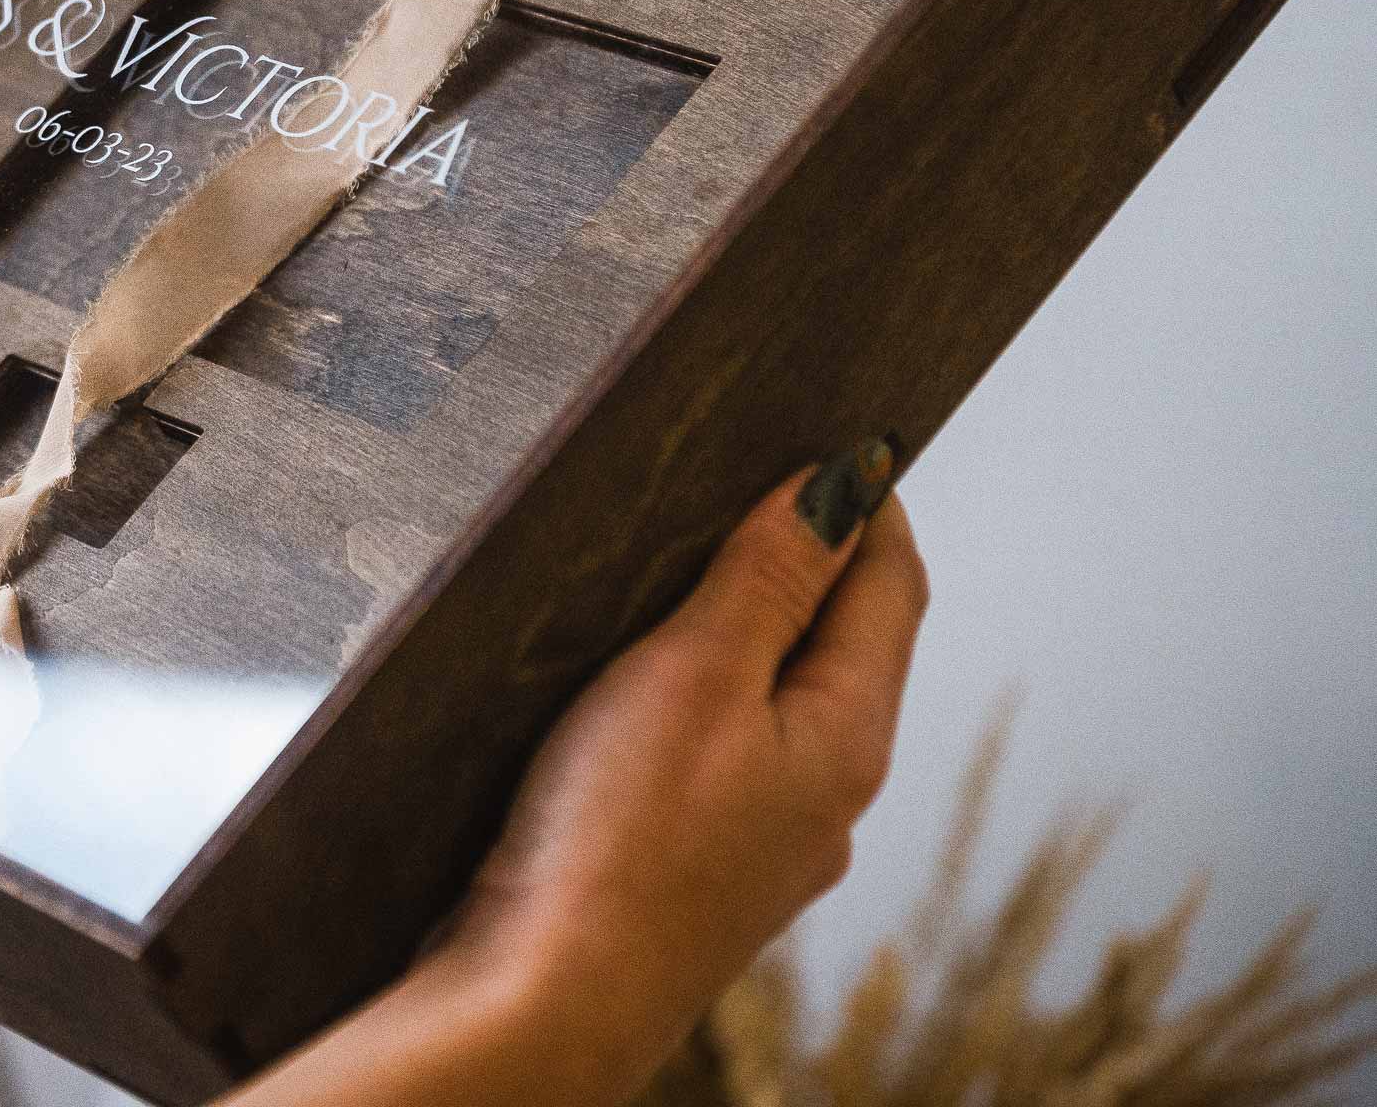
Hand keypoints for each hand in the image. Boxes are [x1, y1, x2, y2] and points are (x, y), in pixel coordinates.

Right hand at [227, 444, 926, 1106]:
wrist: (538, 1001)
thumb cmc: (613, 843)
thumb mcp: (693, 674)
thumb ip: (769, 576)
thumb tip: (841, 482)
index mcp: (848, 739)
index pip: (893, 586)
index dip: (870, 498)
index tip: (832, 429)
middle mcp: (827, 797)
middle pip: (847, 643)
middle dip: (812, 555)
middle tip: (749, 476)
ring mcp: (765, 843)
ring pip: (782, 702)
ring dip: (751, 625)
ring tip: (683, 564)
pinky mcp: (695, 869)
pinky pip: (727, 754)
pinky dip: (705, 692)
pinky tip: (635, 684)